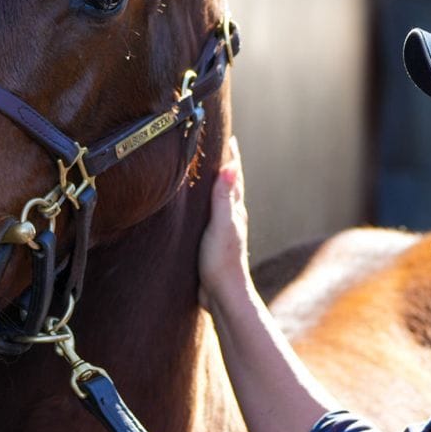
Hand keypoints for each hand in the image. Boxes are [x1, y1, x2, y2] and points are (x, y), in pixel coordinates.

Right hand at [199, 136, 251, 310]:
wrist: (222, 295)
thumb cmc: (222, 261)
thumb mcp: (221, 226)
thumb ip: (224, 198)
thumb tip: (230, 167)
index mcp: (234, 209)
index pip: (233, 175)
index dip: (231, 155)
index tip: (228, 136)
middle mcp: (231, 216)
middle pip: (228, 184)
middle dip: (224, 165)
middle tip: (217, 147)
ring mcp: (222, 229)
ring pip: (219, 200)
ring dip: (215, 184)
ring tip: (206, 172)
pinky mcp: (212, 242)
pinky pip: (208, 215)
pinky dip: (205, 204)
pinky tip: (197, 209)